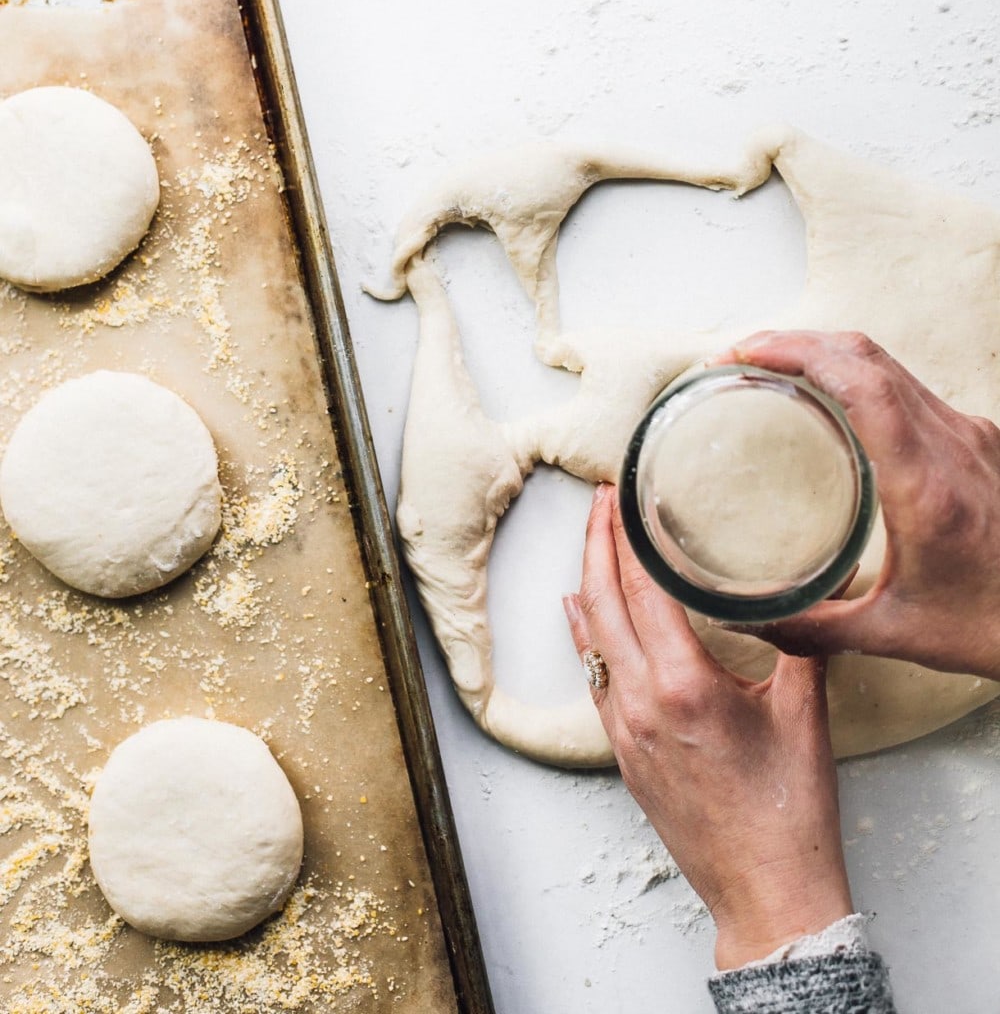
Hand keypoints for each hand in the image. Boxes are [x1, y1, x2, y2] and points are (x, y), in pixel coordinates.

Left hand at [564, 485, 852, 969]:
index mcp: (683, 685)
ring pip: (591, 637)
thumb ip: (798, 642)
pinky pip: (592, 675)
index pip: (643, 589)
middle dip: (597, 542)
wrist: (764, 890)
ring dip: (587, 581)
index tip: (625, 495)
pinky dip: (584, 634)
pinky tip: (579, 610)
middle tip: (600, 498)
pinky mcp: (621, 750)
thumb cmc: (788, 810)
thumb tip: (805, 592)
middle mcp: (640, 702)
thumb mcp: (802, 712)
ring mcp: (623, 728)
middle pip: (602, 602)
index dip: (631, 536)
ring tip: (591, 539)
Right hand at [721, 330, 999, 679]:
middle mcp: (954, 445)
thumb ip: (810, 628)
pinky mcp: (976, 439)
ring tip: (768, 366)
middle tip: (738, 356)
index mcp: (927, 487)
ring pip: (888, 364)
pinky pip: (906, 386)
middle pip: (868, 358)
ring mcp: (970, 436)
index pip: (863, 385)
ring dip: (824, 352)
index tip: (745, 356)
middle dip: (796, 342)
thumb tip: (740, 621)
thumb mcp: (892, 635)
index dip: (800, 354)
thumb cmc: (991, 627)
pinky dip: (854, 375)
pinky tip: (823, 394)